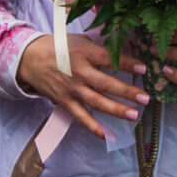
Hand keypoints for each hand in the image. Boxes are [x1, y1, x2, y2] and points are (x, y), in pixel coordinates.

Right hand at [17, 33, 150, 137]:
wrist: (30, 58)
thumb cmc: (60, 48)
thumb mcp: (81, 41)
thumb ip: (101, 49)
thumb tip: (126, 53)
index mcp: (85, 53)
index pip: (109, 59)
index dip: (127, 63)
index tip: (144, 68)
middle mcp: (79, 72)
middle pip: (106, 84)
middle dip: (127, 91)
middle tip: (146, 98)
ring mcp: (72, 89)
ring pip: (97, 102)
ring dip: (116, 110)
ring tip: (134, 115)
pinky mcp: (65, 102)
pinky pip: (81, 117)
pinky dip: (93, 128)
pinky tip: (107, 136)